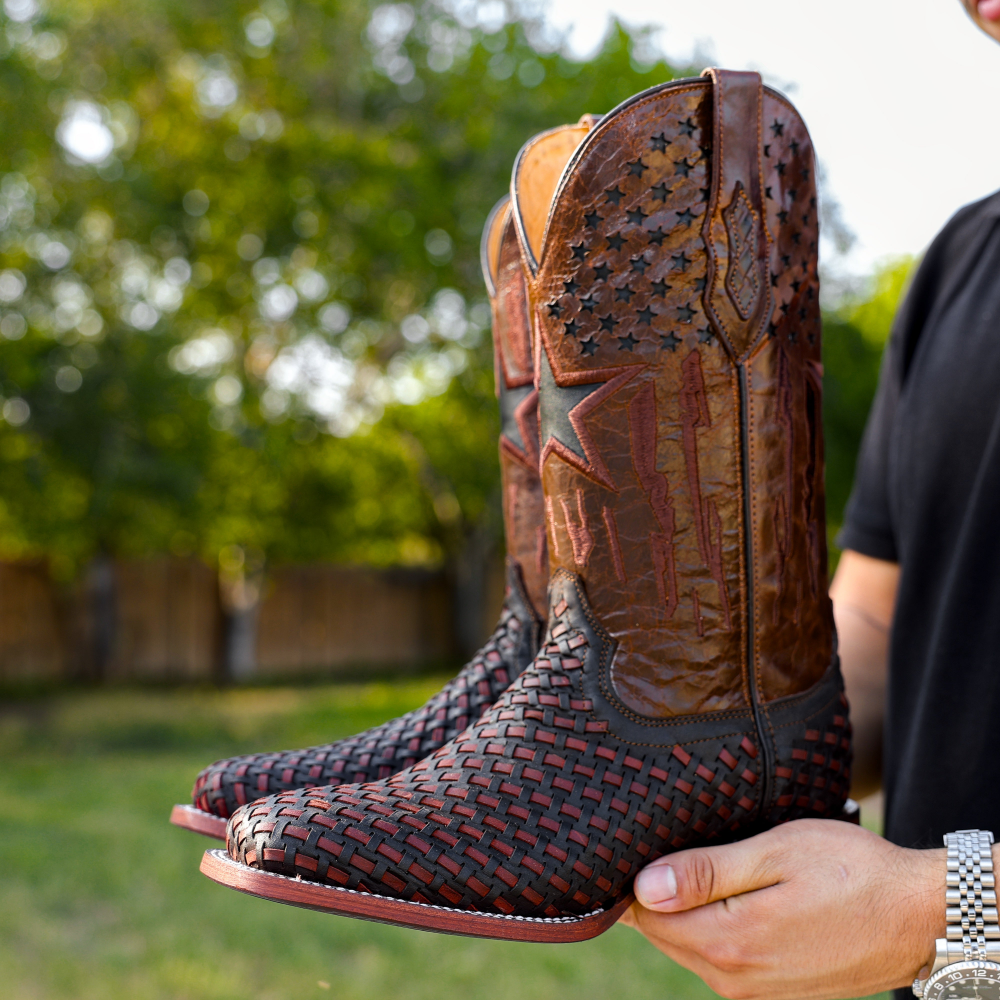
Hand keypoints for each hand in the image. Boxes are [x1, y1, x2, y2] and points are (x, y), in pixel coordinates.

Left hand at [618, 819, 944, 999]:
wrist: (920, 917)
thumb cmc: (851, 871)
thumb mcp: (775, 853)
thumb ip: (706, 873)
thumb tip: (642, 888)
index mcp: (730, 942)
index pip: (646, 917)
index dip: (634, 880)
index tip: (639, 844)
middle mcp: (736, 979)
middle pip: (664, 934)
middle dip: (655, 895)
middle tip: (670, 845)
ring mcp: (756, 991)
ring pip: (690, 947)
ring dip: (686, 910)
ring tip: (703, 865)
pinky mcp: (774, 991)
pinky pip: (720, 959)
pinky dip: (712, 927)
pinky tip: (730, 894)